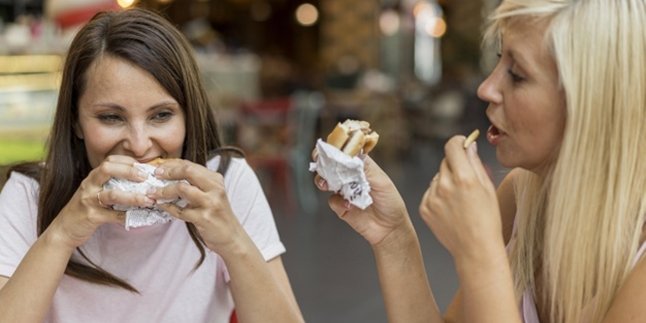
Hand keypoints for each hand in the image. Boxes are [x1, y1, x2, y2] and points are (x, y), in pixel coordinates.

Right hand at [49, 155, 153, 248]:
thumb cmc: (86, 208)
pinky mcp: (91, 216)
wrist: (64, 229)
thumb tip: (139, 181)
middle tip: (146, 177)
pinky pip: (112, 215)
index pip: (110, 160)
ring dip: (133, 197)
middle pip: (108, 169)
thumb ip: (112, 184)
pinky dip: (127, 216)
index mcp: (93, 177)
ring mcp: (89, 200)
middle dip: (129, 171)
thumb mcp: (95, 191)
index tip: (144, 166)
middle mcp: (89, 185)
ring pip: (113, 194)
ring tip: (148, 200)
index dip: (128, 161)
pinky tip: (138, 216)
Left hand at [147, 159, 246, 255]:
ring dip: (164, 190)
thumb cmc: (217, 216)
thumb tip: (169, 175)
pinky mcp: (204, 218)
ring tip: (152, 193)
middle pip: (188, 171)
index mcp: (216, 180)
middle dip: (168, 171)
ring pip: (182, 189)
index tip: (158, 167)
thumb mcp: (212, 195)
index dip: (172, 164)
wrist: (231, 238)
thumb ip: (196, 184)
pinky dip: (168, 208)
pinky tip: (161, 206)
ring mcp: (210, 203)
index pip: (191, 165)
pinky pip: (180, 210)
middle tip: (155, 175)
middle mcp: (215, 188)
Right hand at [314, 155, 408, 245]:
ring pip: (326, 180)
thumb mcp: (382, 182)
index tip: (328, 147)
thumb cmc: (391, 203)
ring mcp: (344, 190)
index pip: (346, 152)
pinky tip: (349, 205)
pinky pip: (332, 200)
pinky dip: (338, 201)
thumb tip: (351, 155)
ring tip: (326, 184)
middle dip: (323, 162)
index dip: (336, 148)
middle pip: (332, 164)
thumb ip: (366, 168)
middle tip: (319, 162)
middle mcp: (351, 176)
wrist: (390, 229)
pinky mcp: (340, 206)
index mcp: (362, 167)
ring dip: (323, 179)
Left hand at [419, 136, 501, 262]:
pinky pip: (430, 192)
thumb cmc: (488, 219)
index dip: (458, 142)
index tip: (462, 145)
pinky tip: (450, 209)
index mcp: (464, 178)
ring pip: (437, 178)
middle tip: (466, 181)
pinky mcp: (424, 208)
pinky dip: (438, 196)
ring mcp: (432, 197)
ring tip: (459, 201)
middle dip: (455, 166)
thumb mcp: (488, 188)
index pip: (452, 146)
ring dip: (446, 182)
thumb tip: (468, 145)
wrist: (475, 249)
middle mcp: (445, 185)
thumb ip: (476, 163)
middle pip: (445, 161)